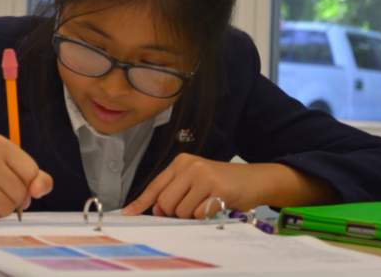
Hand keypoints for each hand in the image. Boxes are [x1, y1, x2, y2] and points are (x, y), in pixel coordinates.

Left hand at [121, 154, 339, 219]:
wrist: (254, 180)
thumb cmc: (223, 183)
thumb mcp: (196, 181)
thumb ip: (175, 192)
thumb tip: (155, 211)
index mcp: (181, 163)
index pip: (155, 186)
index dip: (140, 203)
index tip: (126, 214)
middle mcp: (190, 166)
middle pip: (165, 203)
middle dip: (174, 214)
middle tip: (191, 209)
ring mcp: (203, 176)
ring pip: (180, 211)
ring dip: (191, 217)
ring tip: (205, 206)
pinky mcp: (217, 189)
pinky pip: (198, 215)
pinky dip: (205, 218)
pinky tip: (216, 208)